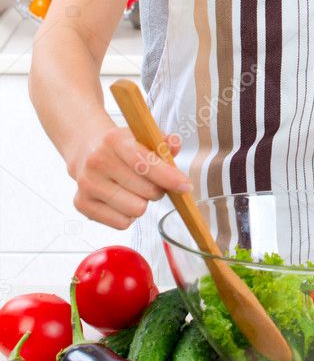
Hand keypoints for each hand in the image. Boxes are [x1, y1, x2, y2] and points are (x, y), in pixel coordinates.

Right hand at [68, 120, 191, 230]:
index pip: (145, 164)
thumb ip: (163, 142)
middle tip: (151, 182)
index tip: (185, 186)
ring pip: (135, 209)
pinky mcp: (82, 204)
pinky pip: (121, 223)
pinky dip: (128, 216)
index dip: (169, 177)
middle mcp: (98, 162)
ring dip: (143, 203)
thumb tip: (175, 144)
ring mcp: (87, 184)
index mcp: (115, 140)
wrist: (87, 150)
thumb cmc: (121, 147)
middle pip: (146, 191)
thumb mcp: (142, 137)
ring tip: (136, 190)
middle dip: (157, 189)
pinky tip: (122, 201)